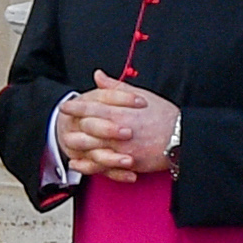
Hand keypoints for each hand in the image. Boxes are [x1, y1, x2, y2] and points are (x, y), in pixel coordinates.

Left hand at [58, 71, 179, 181]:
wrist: (183, 138)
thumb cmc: (165, 116)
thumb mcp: (141, 95)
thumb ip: (116, 87)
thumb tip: (99, 76)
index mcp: (120, 111)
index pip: (91, 107)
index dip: (76, 107)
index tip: (65, 106)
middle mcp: (117, 130)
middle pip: (86, 128)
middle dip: (71, 127)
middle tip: (60, 126)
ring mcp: (121, 148)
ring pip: (91, 148)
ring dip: (76, 146)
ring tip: (66, 144)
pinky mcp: (127, 163)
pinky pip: (102, 166)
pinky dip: (88, 166)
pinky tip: (78, 164)